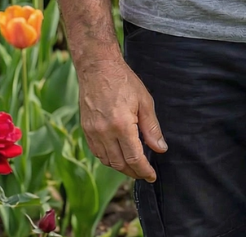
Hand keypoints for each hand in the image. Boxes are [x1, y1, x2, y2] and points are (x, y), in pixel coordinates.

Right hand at [78, 59, 167, 180]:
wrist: (98, 68)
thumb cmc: (124, 81)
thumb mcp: (144, 101)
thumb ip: (152, 128)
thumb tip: (160, 149)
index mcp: (121, 125)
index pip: (134, 158)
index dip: (144, 171)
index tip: (151, 176)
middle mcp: (104, 132)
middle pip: (120, 164)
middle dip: (133, 172)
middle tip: (144, 173)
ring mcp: (92, 132)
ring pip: (107, 161)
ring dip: (121, 167)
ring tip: (133, 165)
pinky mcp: (85, 130)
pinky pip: (97, 152)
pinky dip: (108, 158)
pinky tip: (117, 155)